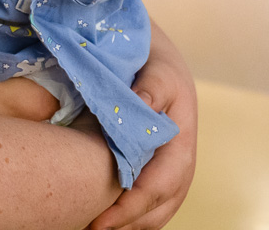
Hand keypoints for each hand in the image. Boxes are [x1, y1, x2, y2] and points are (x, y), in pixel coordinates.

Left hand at [88, 27, 197, 229]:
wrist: (155, 58)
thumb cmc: (153, 64)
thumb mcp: (156, 71)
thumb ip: (150, 88)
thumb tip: (142, 103)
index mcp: (179, 145)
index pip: (156, 187)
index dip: (129, 207)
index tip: (100, 221)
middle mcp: (178, 164)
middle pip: (158, 208)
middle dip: (127, 223)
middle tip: (91, 228)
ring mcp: (168, 169)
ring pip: (155, 210)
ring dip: (130, 223)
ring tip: (95, 227)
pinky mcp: (154, 168)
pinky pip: (148, 201)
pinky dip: (130, 215)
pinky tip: (105, 217)